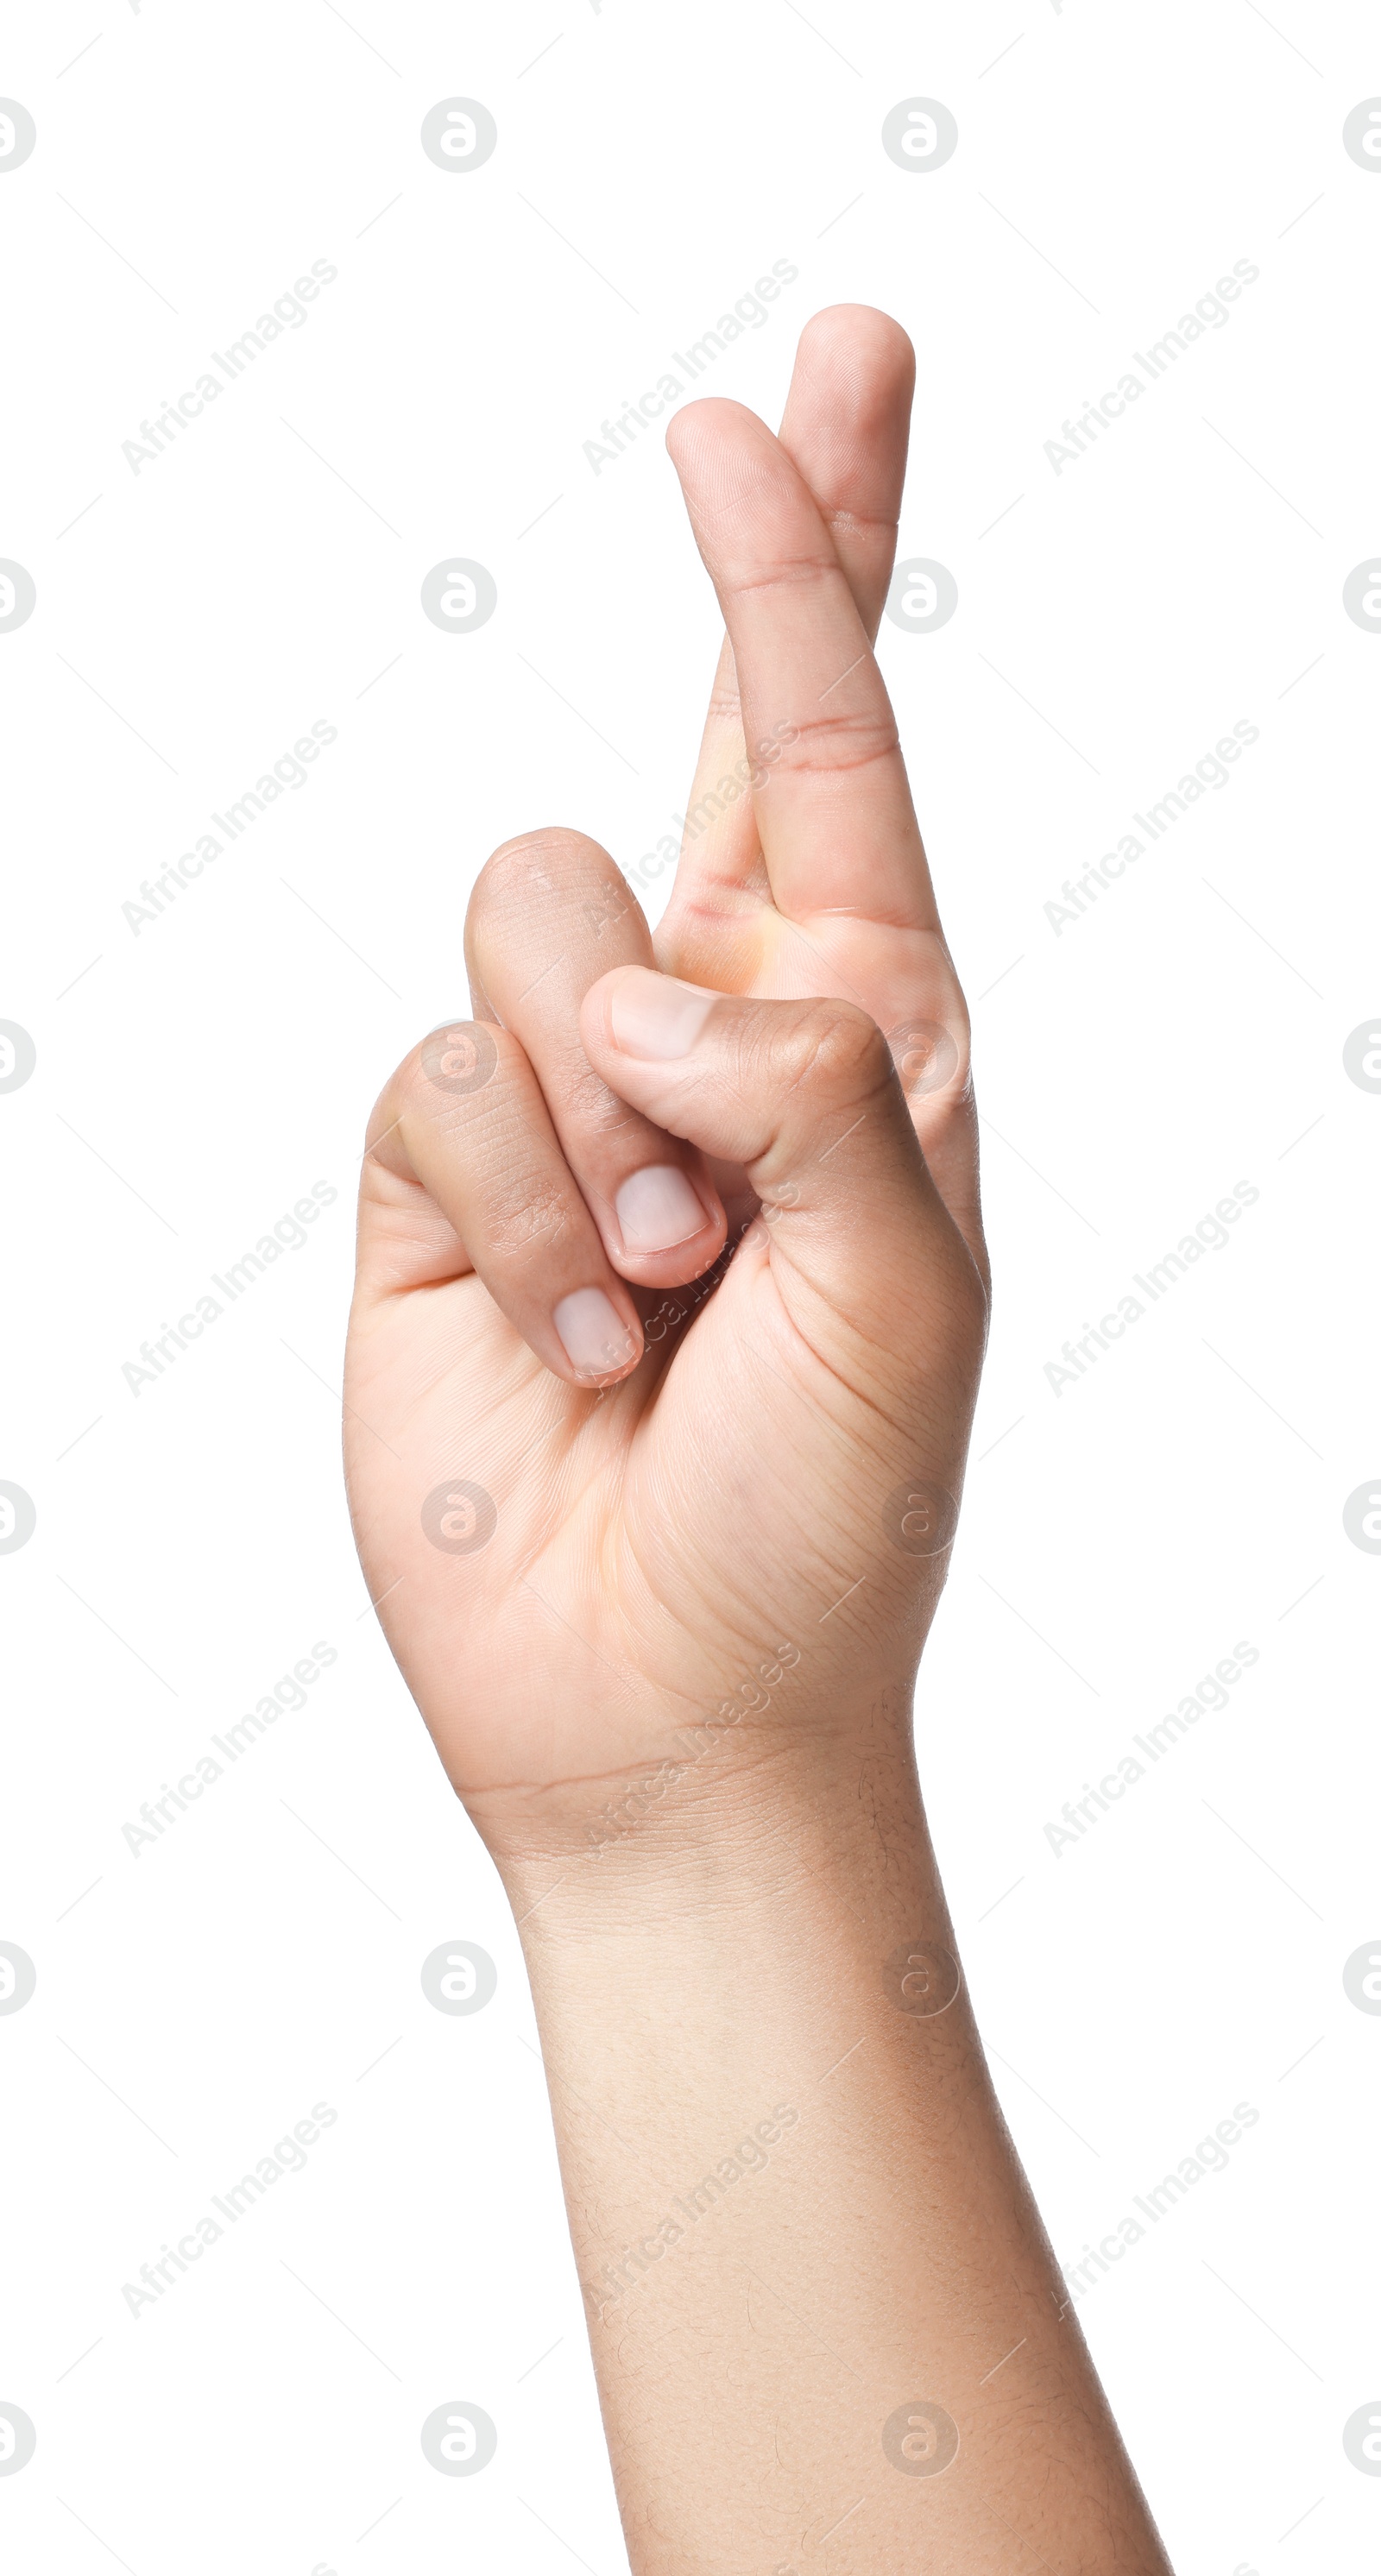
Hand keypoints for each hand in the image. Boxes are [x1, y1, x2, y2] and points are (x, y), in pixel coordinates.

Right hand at [343, 306, 987, 1854]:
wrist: (669, 1712)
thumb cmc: (824, 1521)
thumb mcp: (906, 1296)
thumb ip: (814, 1087)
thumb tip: (651, 985)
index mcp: (868, 1043)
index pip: (846, 761)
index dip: (819, 566)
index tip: (805, 388)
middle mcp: (716, 1034)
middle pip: (701, 738)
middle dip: (756, 572)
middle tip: (759, 415)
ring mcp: (567, 1098)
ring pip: (530, 908)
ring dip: (602, 1112)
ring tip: (667, 1285)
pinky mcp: (434, 1175)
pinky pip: (430, 1074)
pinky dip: (505, 1212)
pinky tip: (571, 1338)